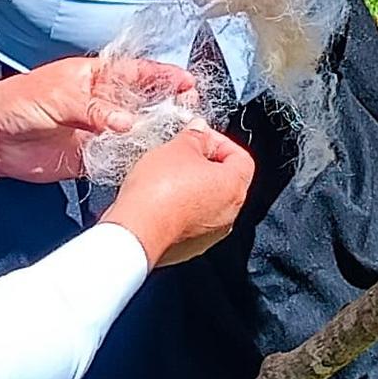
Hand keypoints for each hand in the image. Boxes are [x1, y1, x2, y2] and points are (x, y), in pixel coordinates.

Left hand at [0, 52, 198, 184]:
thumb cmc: (18, 103)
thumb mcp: (58, 97)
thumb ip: (94, 109)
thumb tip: (127, 123)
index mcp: (95, 77)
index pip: (137, 72)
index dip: (164, 76)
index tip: (187, 83)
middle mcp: (102, 103)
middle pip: (144, 103)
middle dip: (168, 107)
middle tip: (190, 115)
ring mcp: (99, 130)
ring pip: (136, 132)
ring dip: (156, 136)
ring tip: (179, 141)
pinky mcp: (92, 157)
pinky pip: (120, 157)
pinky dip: (135, 160)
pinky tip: (152, 162)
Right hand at [104, 125, 252, 267]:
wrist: (136, 230)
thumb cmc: (159, 191)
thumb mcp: (177, 148)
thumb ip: (194, 136)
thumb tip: (199, 131)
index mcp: (234, 186)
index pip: (241, 157)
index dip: (220, 142)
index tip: (200, 137)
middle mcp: (229, 214)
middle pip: (225, 181)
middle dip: (204, 165)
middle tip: (181, 154)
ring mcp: (210, 235)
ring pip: (207, 203)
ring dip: (191, 189)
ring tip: (166, 177)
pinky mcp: (189, 248)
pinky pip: (190, 222)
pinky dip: (179, 210)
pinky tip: (159, 200)